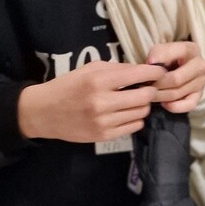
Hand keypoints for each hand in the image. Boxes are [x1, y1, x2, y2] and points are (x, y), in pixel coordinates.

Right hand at [18, 60, 163, 142]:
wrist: (44, 112)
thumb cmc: (68, 86)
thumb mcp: (89, 69)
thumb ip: (117, 68)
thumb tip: (145, 69)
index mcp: (98, 81)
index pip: (138, 75)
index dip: (155, 73)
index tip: (160, 72)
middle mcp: (102, 102)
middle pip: (144, 97)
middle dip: (151, 90)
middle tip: (149, 87)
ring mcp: (103, 122)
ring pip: (142, 113)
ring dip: (143, 105)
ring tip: (134, 99)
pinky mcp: (104, 136)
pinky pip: (134, 126)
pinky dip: (135, 118)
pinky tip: (126, 112)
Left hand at [146, 41, 204, 112]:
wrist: (178, 69)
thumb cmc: (166, 59)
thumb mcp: (161, 50)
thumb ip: (157, 53)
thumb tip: (151, 63)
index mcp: (192, 49)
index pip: (180, 51)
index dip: (162, 57)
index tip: (148, 62)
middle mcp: (200, 65)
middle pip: (177, 78)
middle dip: (157, 84)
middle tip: (144, 85)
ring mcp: (201, 82)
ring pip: (178, 93)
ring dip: (160, 96)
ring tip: (149, 94)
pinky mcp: (199, 96)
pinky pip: (188, 105)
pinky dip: (173, 106)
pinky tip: (163, 104)